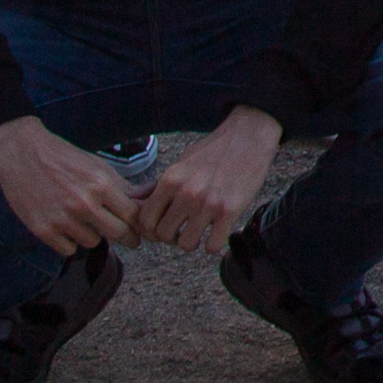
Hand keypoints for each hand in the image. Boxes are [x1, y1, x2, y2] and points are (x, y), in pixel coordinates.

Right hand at [0, 117, 145, 259]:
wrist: (22, 152)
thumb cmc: (64, 158)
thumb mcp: (97, 166)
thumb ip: (123, 187)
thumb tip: (149, 197)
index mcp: (101, 184)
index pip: (132, 215)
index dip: (138, 225)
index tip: (139, 231)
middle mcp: (84, 204)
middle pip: (117, 234)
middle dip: (125, 237)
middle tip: (126, 238)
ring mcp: (62, 219)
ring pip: (91, 243)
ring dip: (91, 235)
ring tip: (83, 220)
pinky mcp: (43, 230)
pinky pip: (68, 250)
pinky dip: (69, 242)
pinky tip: (64, 226)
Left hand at [133, 108, 281, 256]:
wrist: (248, 137)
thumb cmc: (212, 151)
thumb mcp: (180, 163)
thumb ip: (158, 186)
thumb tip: (134, 202)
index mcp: (170, 180)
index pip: (145, 220)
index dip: (151, 229)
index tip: (164, 227)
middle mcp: (186, 193)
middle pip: (163, 235)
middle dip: (172, 237)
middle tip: (184, 229)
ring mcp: (208, 203)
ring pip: (186, 244)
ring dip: (193, 241)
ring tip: (201, 231)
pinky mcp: (230, 211)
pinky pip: (212, 246)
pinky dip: (214, 245)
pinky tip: (218, 232)